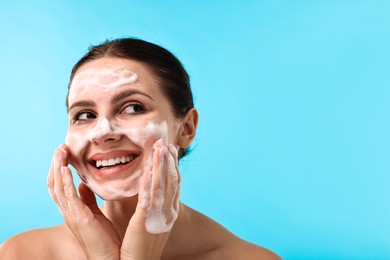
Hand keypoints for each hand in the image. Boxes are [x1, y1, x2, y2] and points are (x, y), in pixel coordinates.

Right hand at [47, 144, 120, 259]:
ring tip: (60, 151)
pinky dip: (65, 181)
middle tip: (59, 147)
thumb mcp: (95, 214)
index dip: (60, 169)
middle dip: (56, 164)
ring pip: (57, 187)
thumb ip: (88, 199)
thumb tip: (84, 184)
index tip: (64, 152)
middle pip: (54, 184)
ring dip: (57, 168)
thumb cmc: (104, 238)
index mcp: (72, 209)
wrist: (110, 257)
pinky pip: (68, 197)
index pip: (60, 185)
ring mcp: (71, 215)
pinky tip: (65, 169)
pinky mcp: (79, 218)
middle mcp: (68, 211)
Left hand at [121, 139, 180, 259]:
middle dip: (169, 161)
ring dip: (162, 166)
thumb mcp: (148, 221)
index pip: (172, 184)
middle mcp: (168, 212)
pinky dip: (151, 185)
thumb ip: (146, 204)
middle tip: (167, 143)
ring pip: (163, 186)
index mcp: (168, 212)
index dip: (171, 166)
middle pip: (171, 181)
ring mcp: (159, 216)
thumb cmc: (139, 246)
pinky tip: (149, 171)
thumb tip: (141, 189)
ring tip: (161, 148)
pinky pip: (150, 200)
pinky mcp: (147, 222)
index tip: (169, 150)